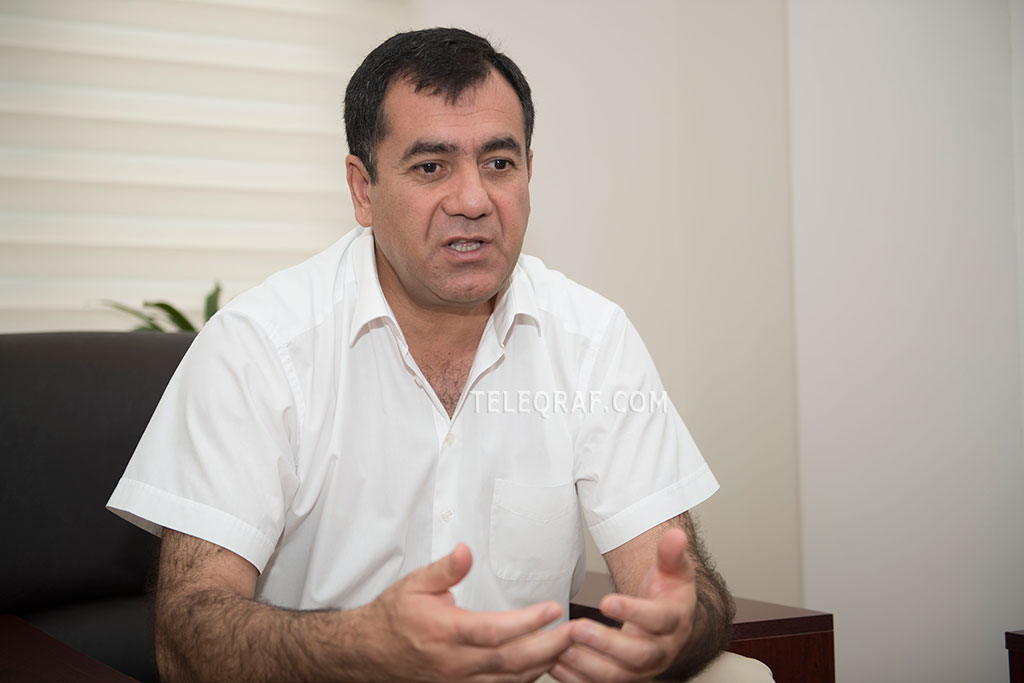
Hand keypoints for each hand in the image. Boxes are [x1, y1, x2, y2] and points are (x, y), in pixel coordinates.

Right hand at [363, 543, 572, 681]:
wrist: (369, 652)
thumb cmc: (394, 617)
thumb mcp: (416, 583)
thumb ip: (446, 568)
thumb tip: (466, 550)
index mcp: (444, 632)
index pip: (493, 631)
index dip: (526, 622)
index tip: (552, 609)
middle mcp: (454, 663)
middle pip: (511, 661)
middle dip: (549, 647)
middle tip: (576, 632)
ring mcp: (458, 682)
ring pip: (510, 681)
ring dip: (543, 665)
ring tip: (569, 647)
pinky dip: (526, 679)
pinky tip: (544, 665)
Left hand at [550, 528, 695, 681]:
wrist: (669, 621)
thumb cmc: (667, 594)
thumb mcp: (673, 570)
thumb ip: (671, 553)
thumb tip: (675, 535)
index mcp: (674, 622)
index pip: (658, 620)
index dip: (633, 612)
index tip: (606, 601)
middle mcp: (662, 651)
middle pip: (638, 655)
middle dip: (606, 644)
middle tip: (577, 628)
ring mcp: (643, 670)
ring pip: (618, 676)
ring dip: (587, 664)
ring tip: (562, 647)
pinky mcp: (624, 678)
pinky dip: (577, 678)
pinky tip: (555, 663)